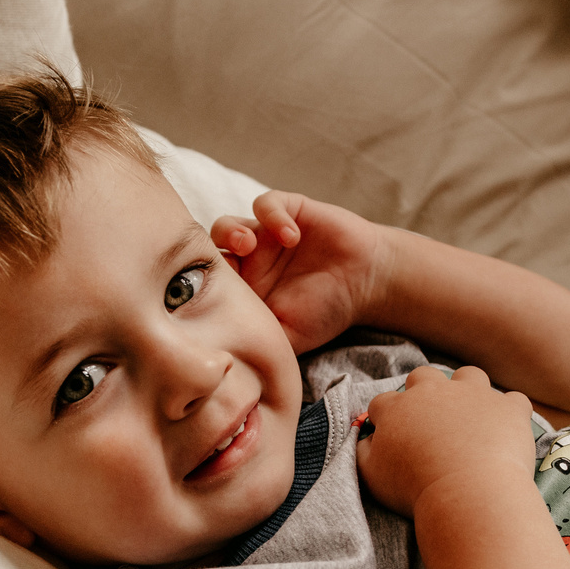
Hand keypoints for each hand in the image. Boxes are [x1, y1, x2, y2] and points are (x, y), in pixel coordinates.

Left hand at [211, 191, 388, 353]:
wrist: (367, 284)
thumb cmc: (327, 312)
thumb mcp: (288, 339)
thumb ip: (258, 347)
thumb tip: (224, 365)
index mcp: (243, 289)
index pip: (206, 282)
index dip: (202, 285)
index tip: (211, 295)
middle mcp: (248, 261)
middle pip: (208, 253)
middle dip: (209, 255)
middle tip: (229, 266)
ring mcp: (266, 235)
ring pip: (228, 224)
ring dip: (232, 232)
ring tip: (250, 244)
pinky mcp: (289, 211)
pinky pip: (268, 203)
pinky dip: (273, 216)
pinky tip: (291, 236)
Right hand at [354, 365, 535, 518]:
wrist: (466, 494)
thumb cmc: (414, 489)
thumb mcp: (371, 476)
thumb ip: (363, 452)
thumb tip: (368, 440)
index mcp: (398, 407)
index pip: (383, 402)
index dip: (385, 418)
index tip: (391, 436)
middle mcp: (435, 391)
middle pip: (424, 377)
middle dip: (424, 392)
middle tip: (430, 422)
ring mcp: (475, 395)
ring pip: (469, 376)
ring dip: (468, 391)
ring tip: (471, 417)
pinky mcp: (508, 408)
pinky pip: (513, 400)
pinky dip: (510, 413)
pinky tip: (506, 430)